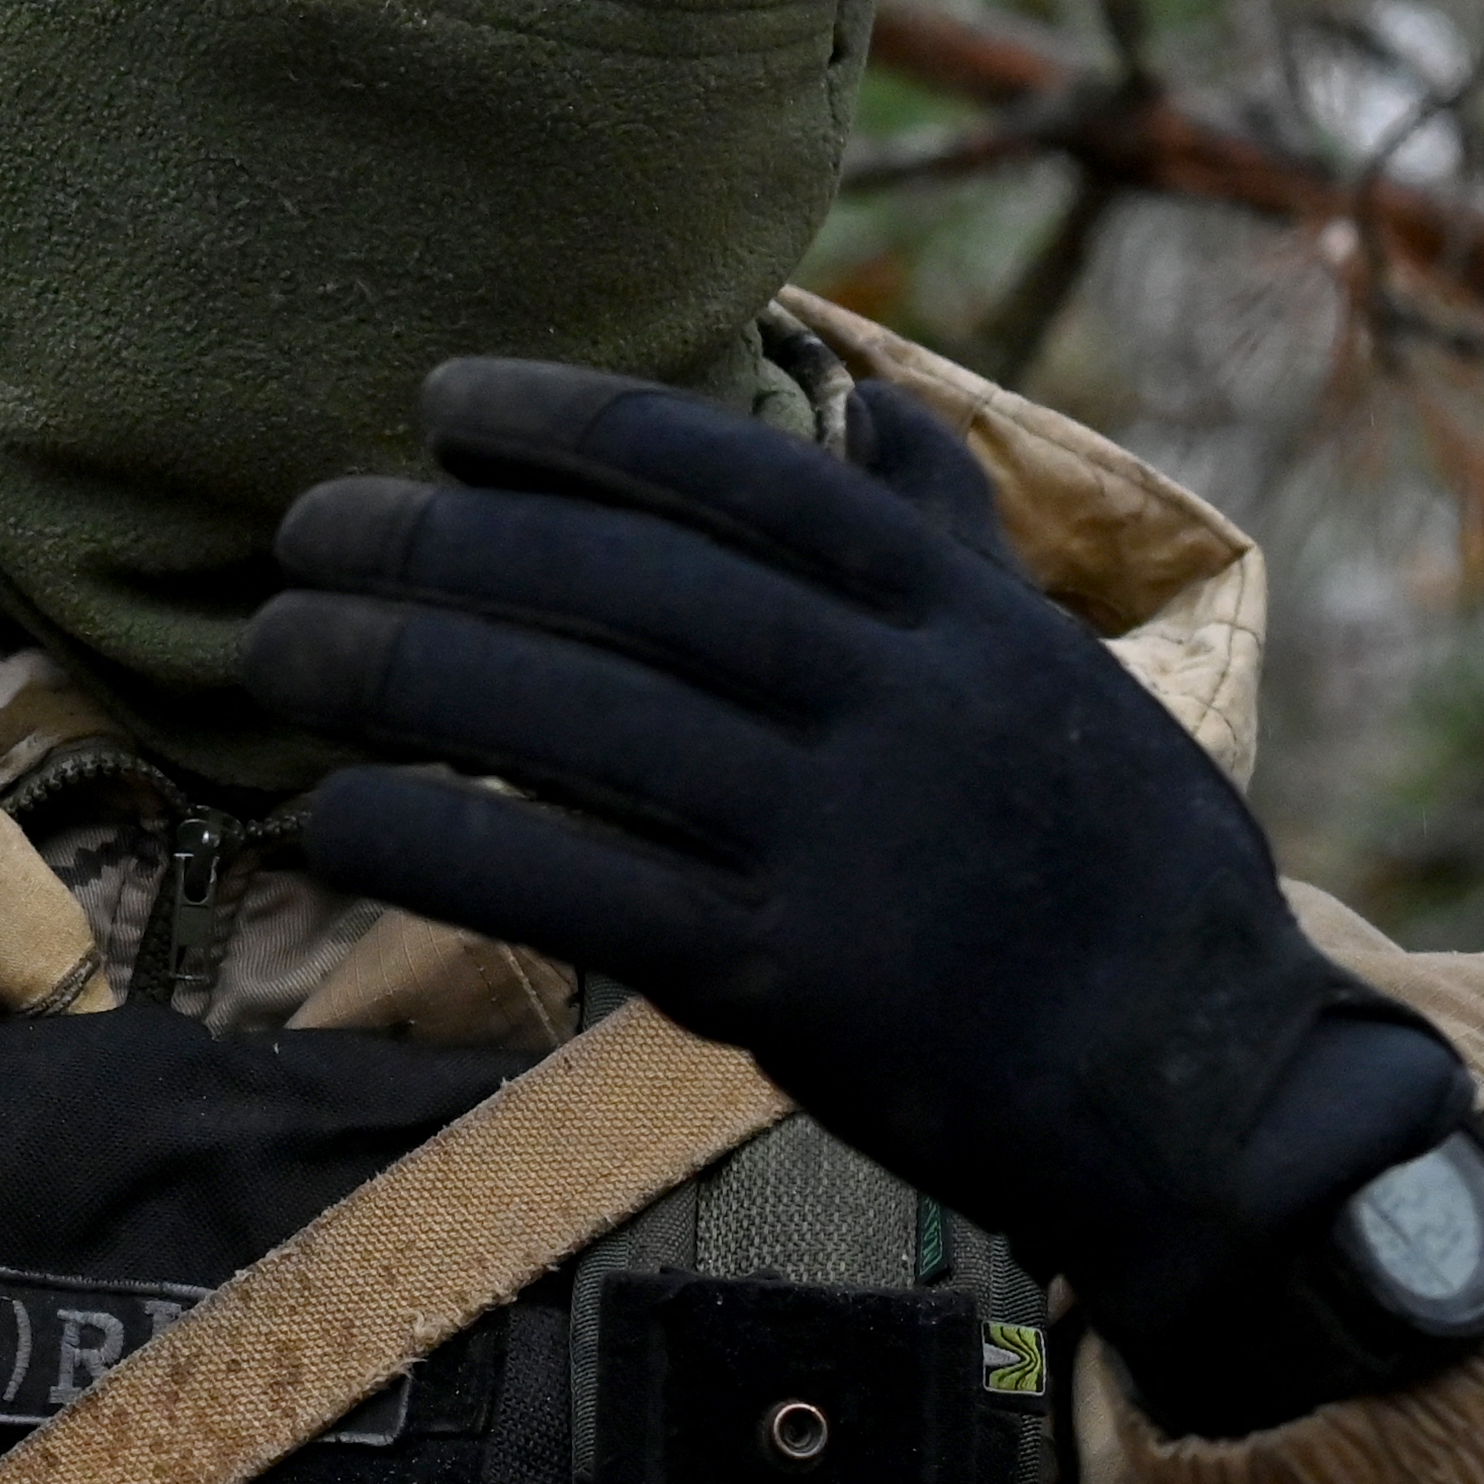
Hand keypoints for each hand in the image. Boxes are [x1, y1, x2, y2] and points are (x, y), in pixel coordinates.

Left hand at [241, 359, 1483, 1432]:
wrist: (1210, 1088)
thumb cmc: (1119, 866)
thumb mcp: (1058, 668)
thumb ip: (944, 536)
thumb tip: (864, 395)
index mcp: (954, 614)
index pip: (735, 480)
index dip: (575, 428)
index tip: (443, 402)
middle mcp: (899, 702)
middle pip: (630, 590)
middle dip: (446, 543)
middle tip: (301, 524)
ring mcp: (846, 840)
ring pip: (584, 729)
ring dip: (404, 678)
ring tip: (273, 650)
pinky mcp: (797, 979)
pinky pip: (583, 895)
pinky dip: (447, 851)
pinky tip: (333, 819)